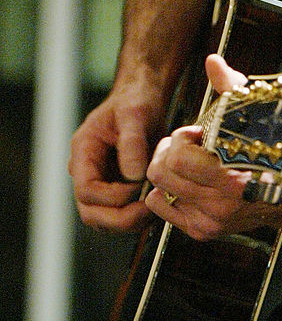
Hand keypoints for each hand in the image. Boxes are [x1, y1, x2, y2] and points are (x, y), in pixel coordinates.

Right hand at [68, 80, 166, 231]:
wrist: (143, 99)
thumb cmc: (136, 101)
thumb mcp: (135, 113)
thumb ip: (132, 142)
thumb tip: (133, 176)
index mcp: (84, 152)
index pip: (87, 190)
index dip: (112, 196)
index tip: (137, 184)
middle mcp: (87, 172)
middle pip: (91, 213)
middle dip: (120, 218)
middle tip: (149, 209)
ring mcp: (101, 183)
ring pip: (106, 219)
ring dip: (130, 221)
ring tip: (156, 207)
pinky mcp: (117, 189)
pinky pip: (122, 214)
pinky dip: (139, 216)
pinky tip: (158, 202)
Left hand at [143, 54, 281, 241]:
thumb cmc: (278, 153)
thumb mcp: (257, 116)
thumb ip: (230, 88)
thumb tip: (213, 61)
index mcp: (233, 177)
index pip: (177, 158)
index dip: (180, 139)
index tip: (196, 133)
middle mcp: (220, 204)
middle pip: (161, 174)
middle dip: (168, 153)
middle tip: (186, 145)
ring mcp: (210, 221)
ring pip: (157, 192)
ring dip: (168, 172)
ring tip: (188, 162)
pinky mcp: (203, 231)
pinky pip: (163, 208)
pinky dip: (169, 192)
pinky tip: (190, 181)